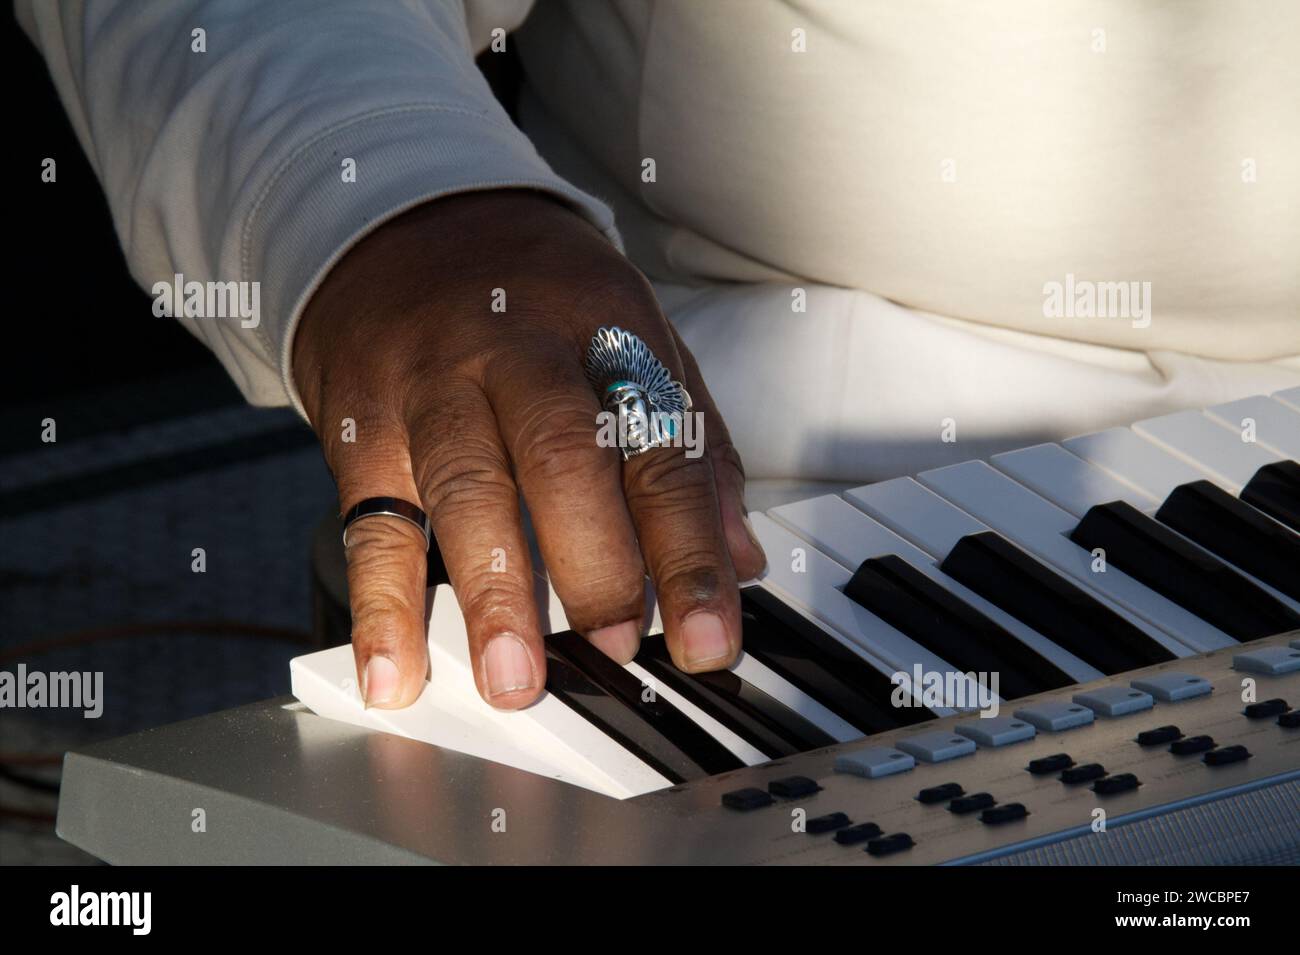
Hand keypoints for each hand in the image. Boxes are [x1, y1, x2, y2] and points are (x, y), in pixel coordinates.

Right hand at [292, 190, 765, 709]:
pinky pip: (371, 520)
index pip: (660, 444)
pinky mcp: (362, 426)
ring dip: (495, 592)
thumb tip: (738, 559)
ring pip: (465, 487)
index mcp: (602, 324)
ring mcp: (430, 386)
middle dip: (596, 561)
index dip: (688, 546)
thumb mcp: (634, 334)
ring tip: (517, 677)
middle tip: (619, 644)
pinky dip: (382, 604)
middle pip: (561, 454)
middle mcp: (515, 350)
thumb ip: (691, 444)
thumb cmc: (536, 294)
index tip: (709, 635)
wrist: (405, 222)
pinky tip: (399, 669)